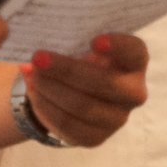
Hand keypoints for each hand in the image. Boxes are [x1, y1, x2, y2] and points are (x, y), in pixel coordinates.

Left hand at [22, 34, 149, 146]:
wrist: (73, 90)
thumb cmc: (81, 56)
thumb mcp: (83, 42)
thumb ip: (76, 35)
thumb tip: (40, 29)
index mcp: (135, 61)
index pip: (135, 52)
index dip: (118, 47)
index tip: (93, 41)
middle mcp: (134, 92)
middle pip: (105, 83)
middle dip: (67, 70)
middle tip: (38, 57)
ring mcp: (117, 119)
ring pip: (83, 106)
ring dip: (51, 89)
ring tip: (30, 74)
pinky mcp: (97, 138)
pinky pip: (68, 126)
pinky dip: (46, 108)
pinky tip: (33, 92)